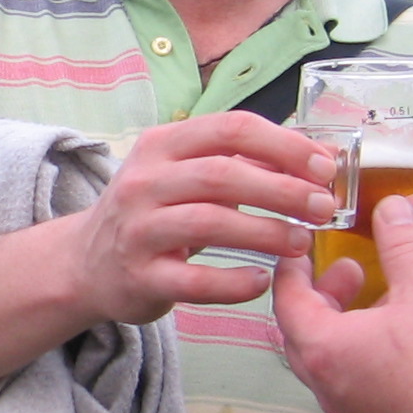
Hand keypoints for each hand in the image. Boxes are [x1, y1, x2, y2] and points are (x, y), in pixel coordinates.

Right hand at [67, 112, 342, 321]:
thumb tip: (318, 155)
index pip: (230, 129)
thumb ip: (243, 162)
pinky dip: (233, 283)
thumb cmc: (154, 212)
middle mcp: (144, 181)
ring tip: (302, 243)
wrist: (88, 262)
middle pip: (223, 174)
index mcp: (162, 145)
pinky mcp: (140, 276)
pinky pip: (194, 281)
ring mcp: (138, 229)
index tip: (324, 167)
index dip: (283, 145)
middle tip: (323, 208)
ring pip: (209, 223)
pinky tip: (262, 281)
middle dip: (283, 189)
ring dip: (265, 232)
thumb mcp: (186, 174)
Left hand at [272, 194, 412, 412]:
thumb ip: (402, 243)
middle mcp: (329, 388)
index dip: (294, 266)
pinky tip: (408, 339)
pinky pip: (360, 384)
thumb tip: (390, 207)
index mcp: (324, 350)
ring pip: (333, 361)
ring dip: (348, 325)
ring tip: (383, 299)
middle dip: (323, 295)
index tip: (307, 244)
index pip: (287, 300)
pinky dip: (369, 353)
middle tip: (352, 269)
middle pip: (304, 333)